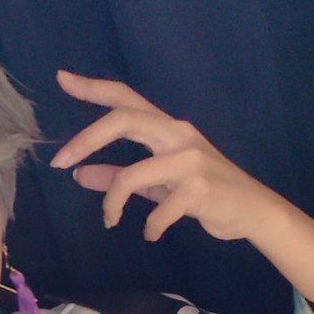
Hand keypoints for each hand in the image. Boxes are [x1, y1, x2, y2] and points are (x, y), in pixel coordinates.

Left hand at [50, 71, 275, 243]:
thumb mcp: (157, 183)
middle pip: (124, 119)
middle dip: (86, 139)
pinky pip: (158, 210)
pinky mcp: (199, 189)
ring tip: (110, 220)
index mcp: (167, 128)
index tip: (62, 79)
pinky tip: (151, 234)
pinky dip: (149, 226)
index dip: (93, 89)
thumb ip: (120, 175)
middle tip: (60, 162)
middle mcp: (178, 134)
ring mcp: (190, 160)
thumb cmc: (203, 193)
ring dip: (112, 202)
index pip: (126, 99)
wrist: (252, 211)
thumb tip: (80, 175)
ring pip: (132, 175)